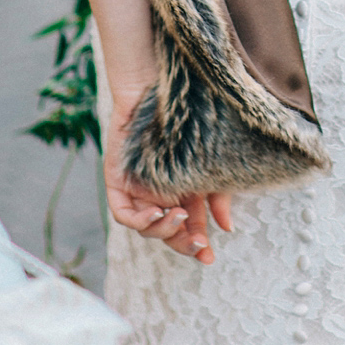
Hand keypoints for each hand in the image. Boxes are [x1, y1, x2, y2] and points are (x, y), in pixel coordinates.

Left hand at [103, 97, 233, 262]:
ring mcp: (137, 189)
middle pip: (168, 231)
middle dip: (183, 243)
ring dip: (163, 228)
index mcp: (182, 190)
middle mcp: (159, 193)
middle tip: (199, 245)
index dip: (196, 244)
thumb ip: (216, 195)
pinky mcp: (118, 181)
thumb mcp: (207, 163)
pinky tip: (156, 211)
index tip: (210, 257)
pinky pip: (124, 213)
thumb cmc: (188, 121)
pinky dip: (140, 219)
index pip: (188, 227)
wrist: (159, 87)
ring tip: (179, 217)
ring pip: (146, 226)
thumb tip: (226, 228)